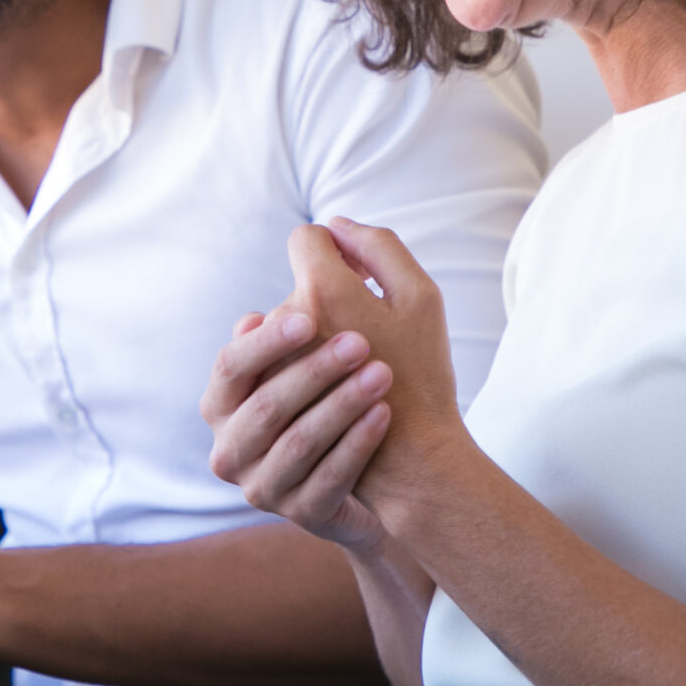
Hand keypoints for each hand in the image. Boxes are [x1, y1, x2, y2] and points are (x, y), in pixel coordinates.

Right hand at [201, 302, 394, 552]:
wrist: (351, 485)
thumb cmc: (313, 409)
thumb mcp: (287, 376)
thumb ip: (272, 347)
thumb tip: (253, 319)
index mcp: (217, 409)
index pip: (229, 368)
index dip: (267, 343)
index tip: (309, 318)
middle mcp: (229, 453)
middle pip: (266, 407)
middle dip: (315, 371)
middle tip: (360, 342)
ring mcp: (262, 489)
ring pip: (300, 442)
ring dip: (342, 404)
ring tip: (381, 373)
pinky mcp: (302, 514)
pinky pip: (331, 476)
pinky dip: (358, 442)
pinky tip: (384, 413)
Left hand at [287, 220, 469, 511]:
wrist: (408, 459)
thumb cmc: (422, 373)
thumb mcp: (422, 298)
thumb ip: (380, 247)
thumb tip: (336, 226)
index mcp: (322, 291)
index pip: (307, 239)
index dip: (335, 248)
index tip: (359, 275)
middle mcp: (285, 322)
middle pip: (299, 285)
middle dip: (331, 296)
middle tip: (369, 331)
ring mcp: (268, 361)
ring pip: (283, 326)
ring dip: (313, 335)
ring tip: (353, 364)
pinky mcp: (262, 398)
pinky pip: (271, 362)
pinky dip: (297, 363)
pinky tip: (329, 383)